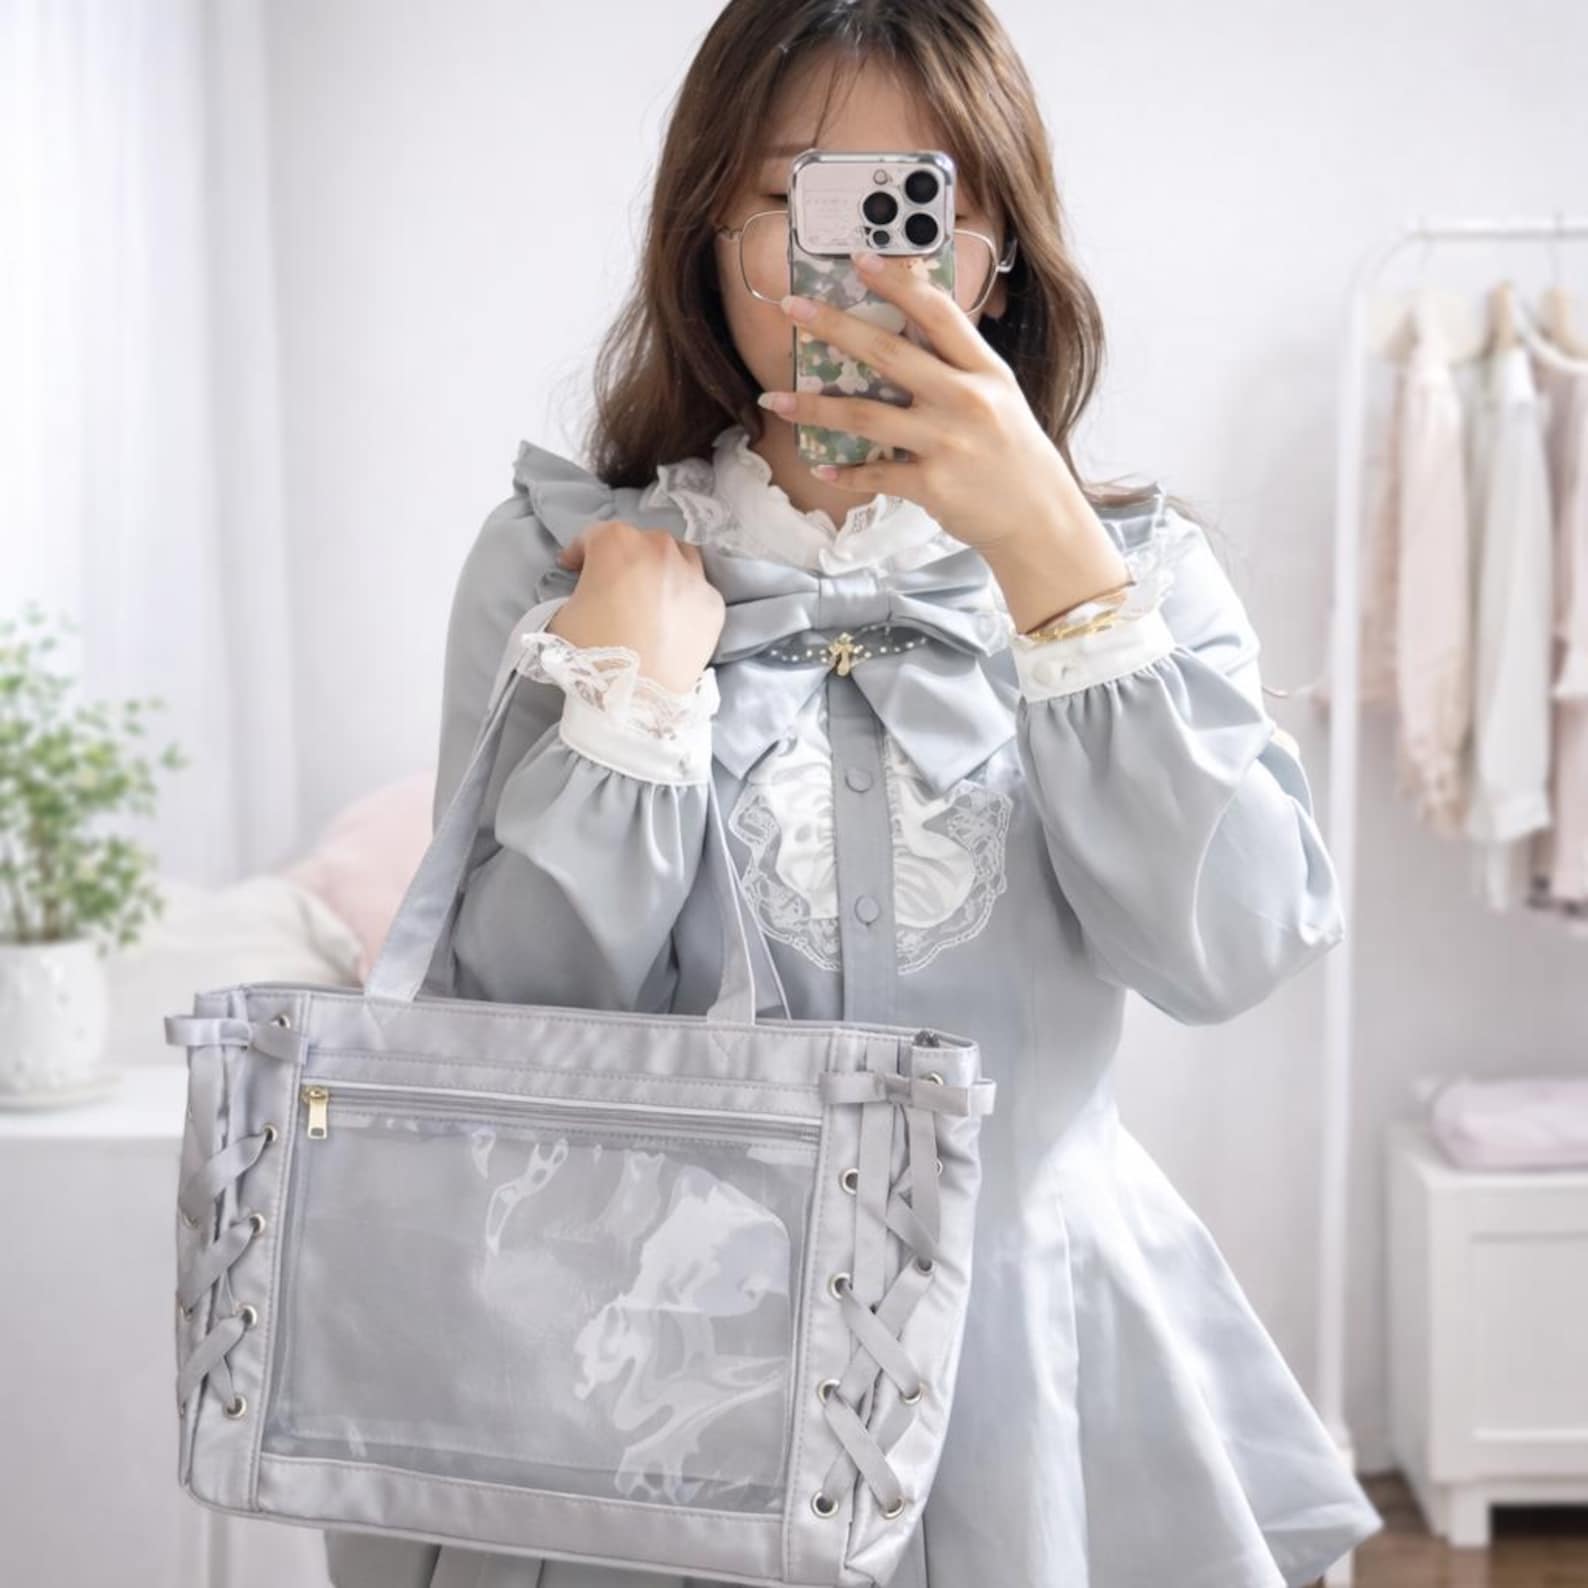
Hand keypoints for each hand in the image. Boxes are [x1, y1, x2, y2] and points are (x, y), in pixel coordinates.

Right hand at [549, 521, 723, 695]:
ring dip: (661, 568)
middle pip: (640, 542)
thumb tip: (587, 595)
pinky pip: (697, 590)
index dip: (578, 554)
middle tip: (613, 586)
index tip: (573, 570)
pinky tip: (673, 619)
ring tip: (650, 595)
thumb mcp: (561, 615)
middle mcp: (660, 549)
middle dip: (624, 559)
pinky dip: (684, 598)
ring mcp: (693, 575)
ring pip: (678, 557)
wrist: (638, 697)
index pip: (592, 537)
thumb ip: (575, 592)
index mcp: (617, 543)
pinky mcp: (713, 603)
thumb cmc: (593, 653)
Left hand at [757, 250, 1131, 627]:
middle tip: (792, 308)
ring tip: (775, 399)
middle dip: (834, 327)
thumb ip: (957, 364)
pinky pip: (875, 473)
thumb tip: (908, 327)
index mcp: (984, 370)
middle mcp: (965, 400)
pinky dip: (845, 471)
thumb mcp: (998, 395)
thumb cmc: (1011, 451)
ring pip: (866, 415)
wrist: (1037, 516)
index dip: (897, 283)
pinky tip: (822, 466)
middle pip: (888, 354)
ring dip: (814, 406)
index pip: (938, 312)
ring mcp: (946, 443)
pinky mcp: (931, 485)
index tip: (860, 260)